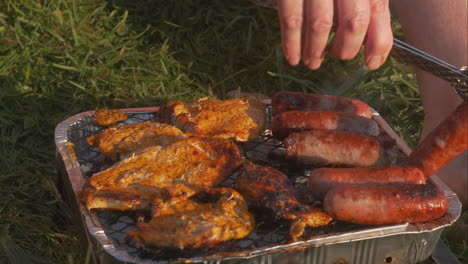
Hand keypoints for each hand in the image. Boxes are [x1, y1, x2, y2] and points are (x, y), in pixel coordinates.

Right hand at [278, 0, 392, 69]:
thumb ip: (370, 4)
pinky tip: (292, 56)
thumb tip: (375, 49)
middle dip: (344, 49)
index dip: (378, 44)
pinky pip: (290, 19)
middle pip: (352, 23)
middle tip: (335, 57)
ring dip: (315, 51)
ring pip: (320, 25)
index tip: (371, 63)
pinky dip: (291, 43)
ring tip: (312, 62)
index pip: (377, 13)